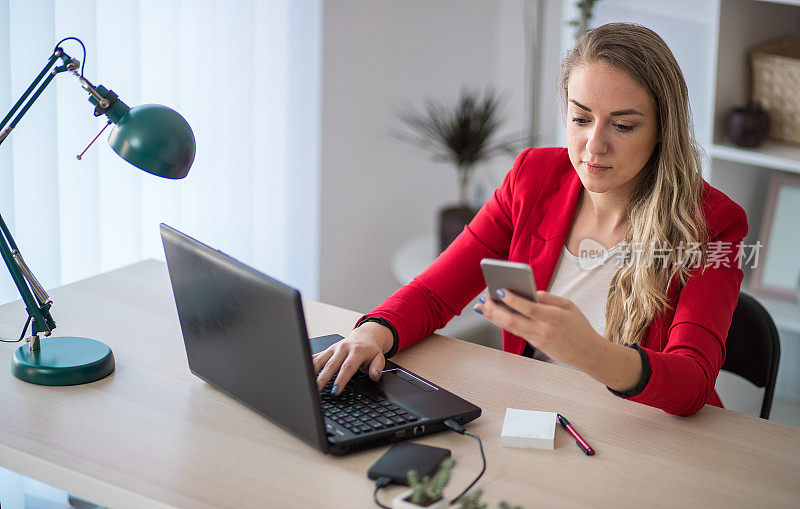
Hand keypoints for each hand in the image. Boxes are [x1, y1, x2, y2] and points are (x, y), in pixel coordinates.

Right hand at [312, 322, 393, 395]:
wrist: (365, 336)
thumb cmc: (371, 349)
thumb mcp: (379, 358)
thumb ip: (377, 367)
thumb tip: (375, 376)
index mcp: (356, 351)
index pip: (347, 367)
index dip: (341, 379)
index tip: (336, 390)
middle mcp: (343, 348)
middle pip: (331, 365)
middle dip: (323, 378)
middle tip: (317, 389)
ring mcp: (334, 348)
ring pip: (321, 360)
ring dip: (313, 371)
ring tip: (307, 382)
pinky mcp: (328, 349)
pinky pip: (317, 356)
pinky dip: (309, 362)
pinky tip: (302, 370)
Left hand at [474, 289, 605, 368]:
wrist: (588, 353)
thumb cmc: (579, 326)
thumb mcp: (569, 305)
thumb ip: (549, 298)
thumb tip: (531, 292)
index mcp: (554, 318)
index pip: (529, 308)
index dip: (512, 299)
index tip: (499, 290)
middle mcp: (543, 330)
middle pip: (513, 321)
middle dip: (495, 310)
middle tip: (483, 299)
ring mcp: (538, 340)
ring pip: (510, 328)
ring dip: (494, 317)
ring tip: (482, 307)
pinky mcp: (535, 345)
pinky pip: (516, 332)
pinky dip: (504, 322)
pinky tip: (495, 315)